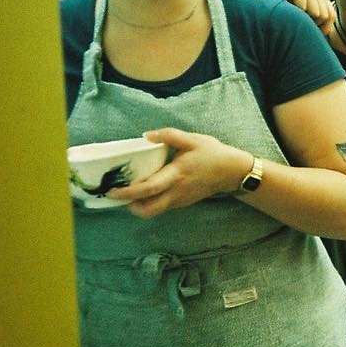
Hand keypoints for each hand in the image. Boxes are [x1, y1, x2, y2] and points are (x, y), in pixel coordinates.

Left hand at [106, 128, 248, 218]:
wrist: (233, 172)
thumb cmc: (213, 154)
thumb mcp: (192, 139)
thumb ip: (169, 135)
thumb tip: (146, 135)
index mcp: (176, 175)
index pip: (149, 188)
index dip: (129, 192)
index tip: (113, 191)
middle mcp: (176, 192)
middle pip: (148, 210)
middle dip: (129, 206)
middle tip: (118, 194)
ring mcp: (179, 200)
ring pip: (153, 211)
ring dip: (138, 205)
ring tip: (129, 190)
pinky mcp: (182, 202)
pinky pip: (161, 206)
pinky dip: (149, 202)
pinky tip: (146, 188)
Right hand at [269, 0, 335, 34]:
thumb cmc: (281, 0)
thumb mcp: (301, 8)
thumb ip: (314, 16)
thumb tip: (326, 32)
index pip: (331, 15)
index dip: (324, 27)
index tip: (311, 32)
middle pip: (325, 16)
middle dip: (313, 24)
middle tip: (299, 23)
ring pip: (316, 13)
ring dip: (304, 19)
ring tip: (293, 14)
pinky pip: (303, 8)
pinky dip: (295, 13)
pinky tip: (288, 8)